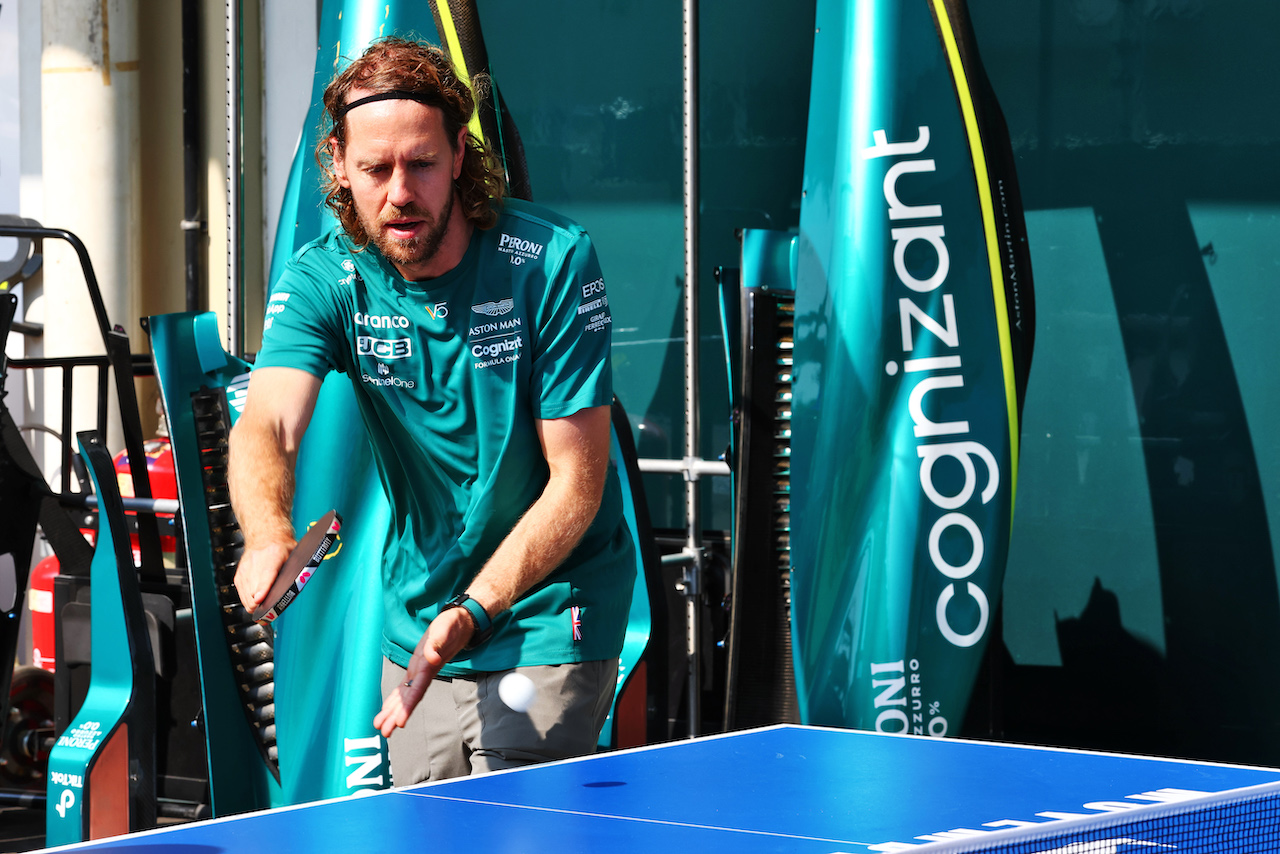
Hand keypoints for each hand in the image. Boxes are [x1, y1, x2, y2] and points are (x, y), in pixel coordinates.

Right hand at [234, 541, 292, 610]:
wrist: (265, 535)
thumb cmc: (282, 546)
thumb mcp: (295, 554)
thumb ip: (296, 571)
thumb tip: (294, 591)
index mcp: (273, 554)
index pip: (266, 575)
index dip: (262, 589)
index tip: (260, 599)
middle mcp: (256, 561)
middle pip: (254, 590)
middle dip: (262, 603)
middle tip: (271, 609)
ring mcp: (245, 569)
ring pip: (247, 596)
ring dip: (255, 605)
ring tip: (265, 607)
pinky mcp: (239, 576)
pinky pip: (242, 595)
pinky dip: (249, 601)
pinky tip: (257, 600)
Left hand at [374, 607, 474, 736]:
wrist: (460, 624)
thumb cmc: (452, 626)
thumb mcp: (445, 629)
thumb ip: (438, 643)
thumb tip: (433, 658)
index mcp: (429, 666)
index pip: (418, 690)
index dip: (408, 706)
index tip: (400, 722)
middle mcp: (423, 673)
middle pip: (410, 698)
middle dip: (398, 715)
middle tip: (386, 732)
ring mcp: (420, 672)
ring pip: (406, 696)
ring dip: (394, 711)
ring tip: (382, 726)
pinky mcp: (417, 669)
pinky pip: (405, 687)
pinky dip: (395, 699)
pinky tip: (387, 709)